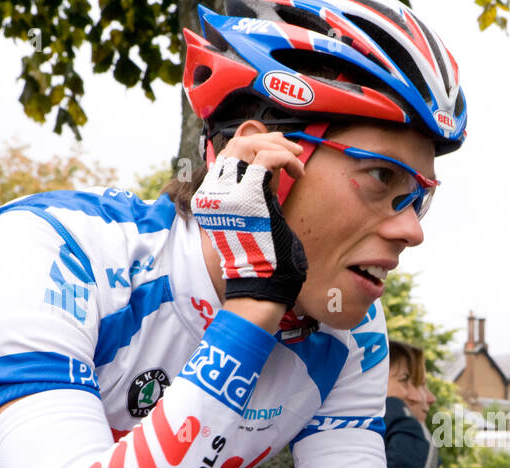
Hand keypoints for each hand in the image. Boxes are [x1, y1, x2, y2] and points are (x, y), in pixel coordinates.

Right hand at [193, 132, 308, 306]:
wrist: (260, 285)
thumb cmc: (262, 260)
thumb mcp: (253, 219)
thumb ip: (256, 193)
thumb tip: (271, 165)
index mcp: (211, 199)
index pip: (227, 155)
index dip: (254, 145)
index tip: (279, 152)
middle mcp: (213, 194)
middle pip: (235, 145)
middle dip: (266, 139)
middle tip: (291, 149)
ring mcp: (227, 194)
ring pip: (247, 145)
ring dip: (276, 145)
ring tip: (296, 156)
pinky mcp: (248, 198)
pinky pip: (266, 159)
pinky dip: (286, 158)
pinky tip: (298, 172)